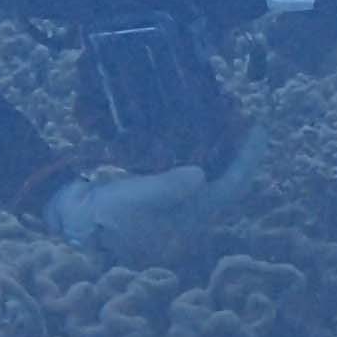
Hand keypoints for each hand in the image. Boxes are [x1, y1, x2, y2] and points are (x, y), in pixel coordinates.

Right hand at [43, 127, 266, 261]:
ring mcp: (181, 204)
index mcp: (192, 216)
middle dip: (240, 148)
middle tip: (244, 114)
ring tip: (228, 117)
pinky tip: (199, 130)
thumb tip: (201, 175)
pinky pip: (195, 170)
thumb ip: (168, 187)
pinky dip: (202, 150)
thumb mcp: (136, 198)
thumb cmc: (107, 214)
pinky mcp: (166, 195)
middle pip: (229, 177)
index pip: (233, 185)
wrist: (79, 222)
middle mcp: (193, 211)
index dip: (249, 156)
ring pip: (214, 173)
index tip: (258, 124)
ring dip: (223, 147)